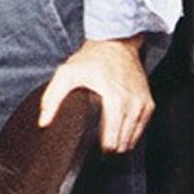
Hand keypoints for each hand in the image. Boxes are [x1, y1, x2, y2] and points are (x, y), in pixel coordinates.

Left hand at [40, 36, 152, 152]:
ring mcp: (143, 104)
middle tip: (96, 148)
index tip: (90, 149)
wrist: (115, 43)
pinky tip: (119, 132)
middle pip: (123, 143)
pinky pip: (142, 129)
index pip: (112, 140)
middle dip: (110, 149)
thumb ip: (53, 98)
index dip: (100, 150)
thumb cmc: (92, 58)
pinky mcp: (149, 103)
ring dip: (121, 143)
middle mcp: (132, 104)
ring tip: (107, 142)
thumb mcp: (67, 74)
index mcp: (115, 99)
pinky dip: (131, 133)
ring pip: (134, 139)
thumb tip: (44, 122)